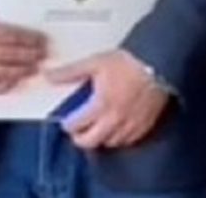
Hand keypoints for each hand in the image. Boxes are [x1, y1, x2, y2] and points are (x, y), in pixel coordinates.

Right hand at [0, 1, 45, 93]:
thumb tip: (18, 30)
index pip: (11, 37)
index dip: (28, 40)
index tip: (40, 41)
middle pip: (10, 56)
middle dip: (29, 56)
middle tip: (42, 55)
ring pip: (2, 72)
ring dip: (21, 71)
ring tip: (33, 69)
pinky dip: (2, 86)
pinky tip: (13, 82)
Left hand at [47, 49, 169, 148]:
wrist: (156, 65)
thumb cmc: (126, 63)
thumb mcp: (93, 63)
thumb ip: (70, 72)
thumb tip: (49, 75)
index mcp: (100, 105)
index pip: (78, 125)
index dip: (69, 125)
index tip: (66, 123)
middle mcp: (115, 120)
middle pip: (93, 141)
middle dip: (81, 138)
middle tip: (77, 132)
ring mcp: (131, 126)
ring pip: (111, 143)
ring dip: (100, 139)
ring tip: (95, 130)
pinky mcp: (145, 126)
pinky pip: (129, 141)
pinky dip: (119, 139)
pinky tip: (115, 131)